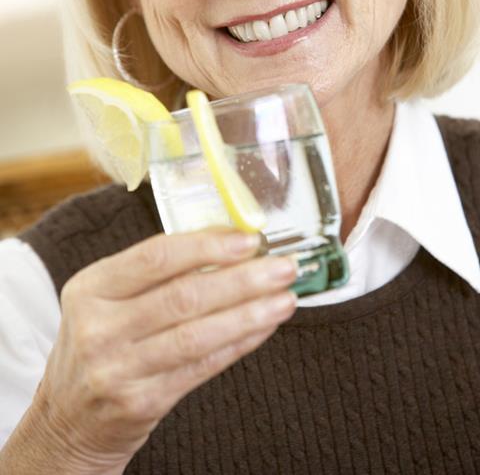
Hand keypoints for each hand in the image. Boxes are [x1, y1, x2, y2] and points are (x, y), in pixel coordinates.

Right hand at [33, 228, 296, 473]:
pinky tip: (263, 327)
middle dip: (243, 279)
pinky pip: (202, 366)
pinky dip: (239, 344)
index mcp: (91, 288)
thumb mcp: (106, 299)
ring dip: (250, 313)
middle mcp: (99, 327)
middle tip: (282, 267)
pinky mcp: (141, 402)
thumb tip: (227, 242)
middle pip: (184, 295)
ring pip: (198, 334)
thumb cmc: (99, 344)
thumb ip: (155, 273)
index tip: (249, 240)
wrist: (68, 419)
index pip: (156, 256)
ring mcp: (118, 369)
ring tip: (285, 298)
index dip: (208, 246)